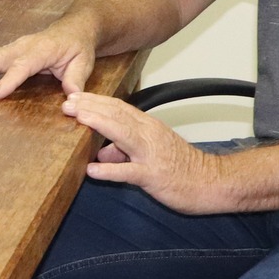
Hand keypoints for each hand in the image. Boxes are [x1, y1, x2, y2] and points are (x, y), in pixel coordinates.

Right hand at [0, 17, 97, 97]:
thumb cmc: (78, 48)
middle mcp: (22, 46)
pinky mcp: (6, 50)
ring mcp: (12, 47)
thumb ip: (76, 79)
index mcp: (42, 50)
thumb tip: (72, 96)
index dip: (9, 80)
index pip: (23, 66)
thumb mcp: (84, 63)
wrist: (74, 28)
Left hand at [61, 92, 225, 212]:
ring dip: (98, 124)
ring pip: (122, 134)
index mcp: (148, 127)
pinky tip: (92, 170)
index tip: (74, 95)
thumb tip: (100, 155)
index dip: (95, 100)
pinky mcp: (153, 176)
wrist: (211, 183)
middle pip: (117, 115)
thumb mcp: (149, 154)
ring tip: (77, 117)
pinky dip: (110, 170)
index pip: (118, 108)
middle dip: (91, 106)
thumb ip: (123, 151)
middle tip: (67, 100)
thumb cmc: (181, 168)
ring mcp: (150, 154)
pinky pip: (129, 172)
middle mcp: (149, 135)